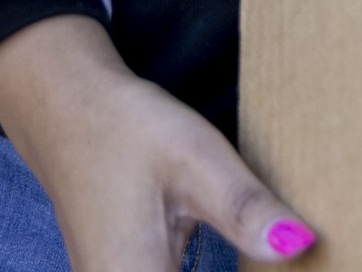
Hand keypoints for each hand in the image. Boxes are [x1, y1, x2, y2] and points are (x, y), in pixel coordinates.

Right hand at [0, 14, 315, 271]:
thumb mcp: (195, 159)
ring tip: (262, 245)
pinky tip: (236, 253)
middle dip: (250, 271)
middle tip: (279, 243)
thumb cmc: (123, 129)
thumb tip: (300, 245)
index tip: (290, 260)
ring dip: (230, 269)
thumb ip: (244, 208)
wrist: (62, 106)